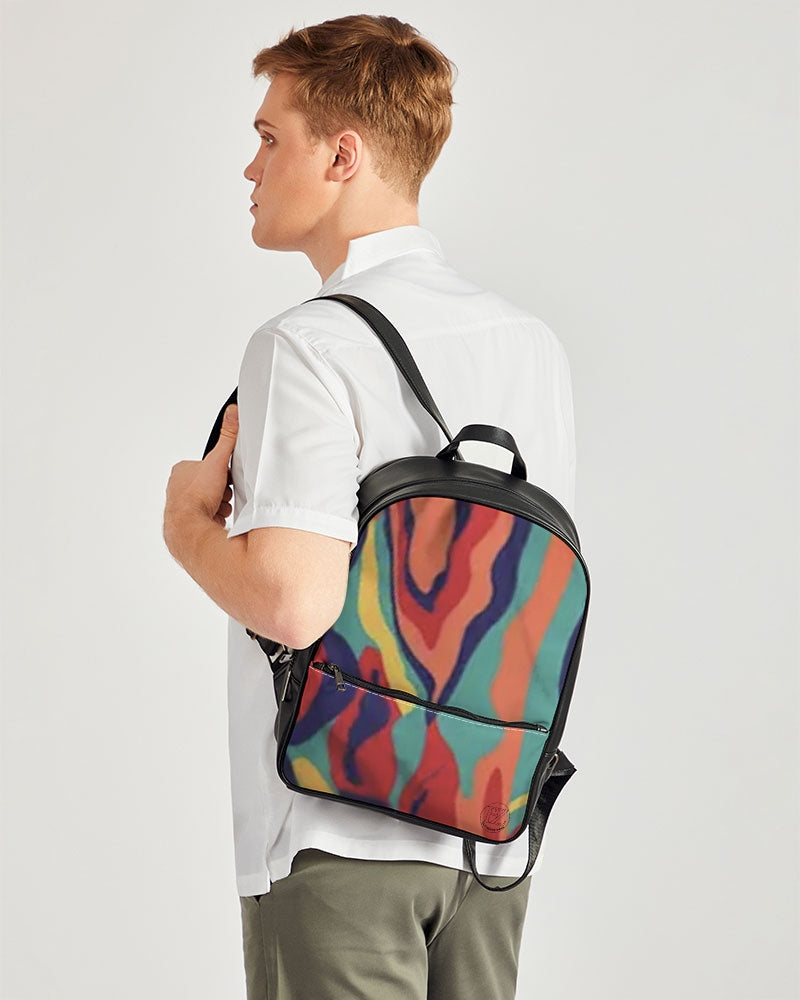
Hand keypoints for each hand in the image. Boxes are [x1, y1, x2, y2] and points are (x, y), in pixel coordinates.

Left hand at [163, 404, 237, 556]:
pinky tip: (216, 518)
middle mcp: (177, 487)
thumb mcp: (217, 461)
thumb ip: (228, 438)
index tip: (227, 479)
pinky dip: (214, 518)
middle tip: (223, 495)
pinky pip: (207, 518)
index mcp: (182, 470)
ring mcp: (181, 506)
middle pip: (211, 484)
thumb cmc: (197, 496)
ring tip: (219, 508)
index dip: (223, 473)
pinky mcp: (187, 522)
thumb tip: (233, 412)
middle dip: (221, 490)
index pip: (210, 466)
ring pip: (209, 501)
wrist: (189, 528)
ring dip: (219, 505)